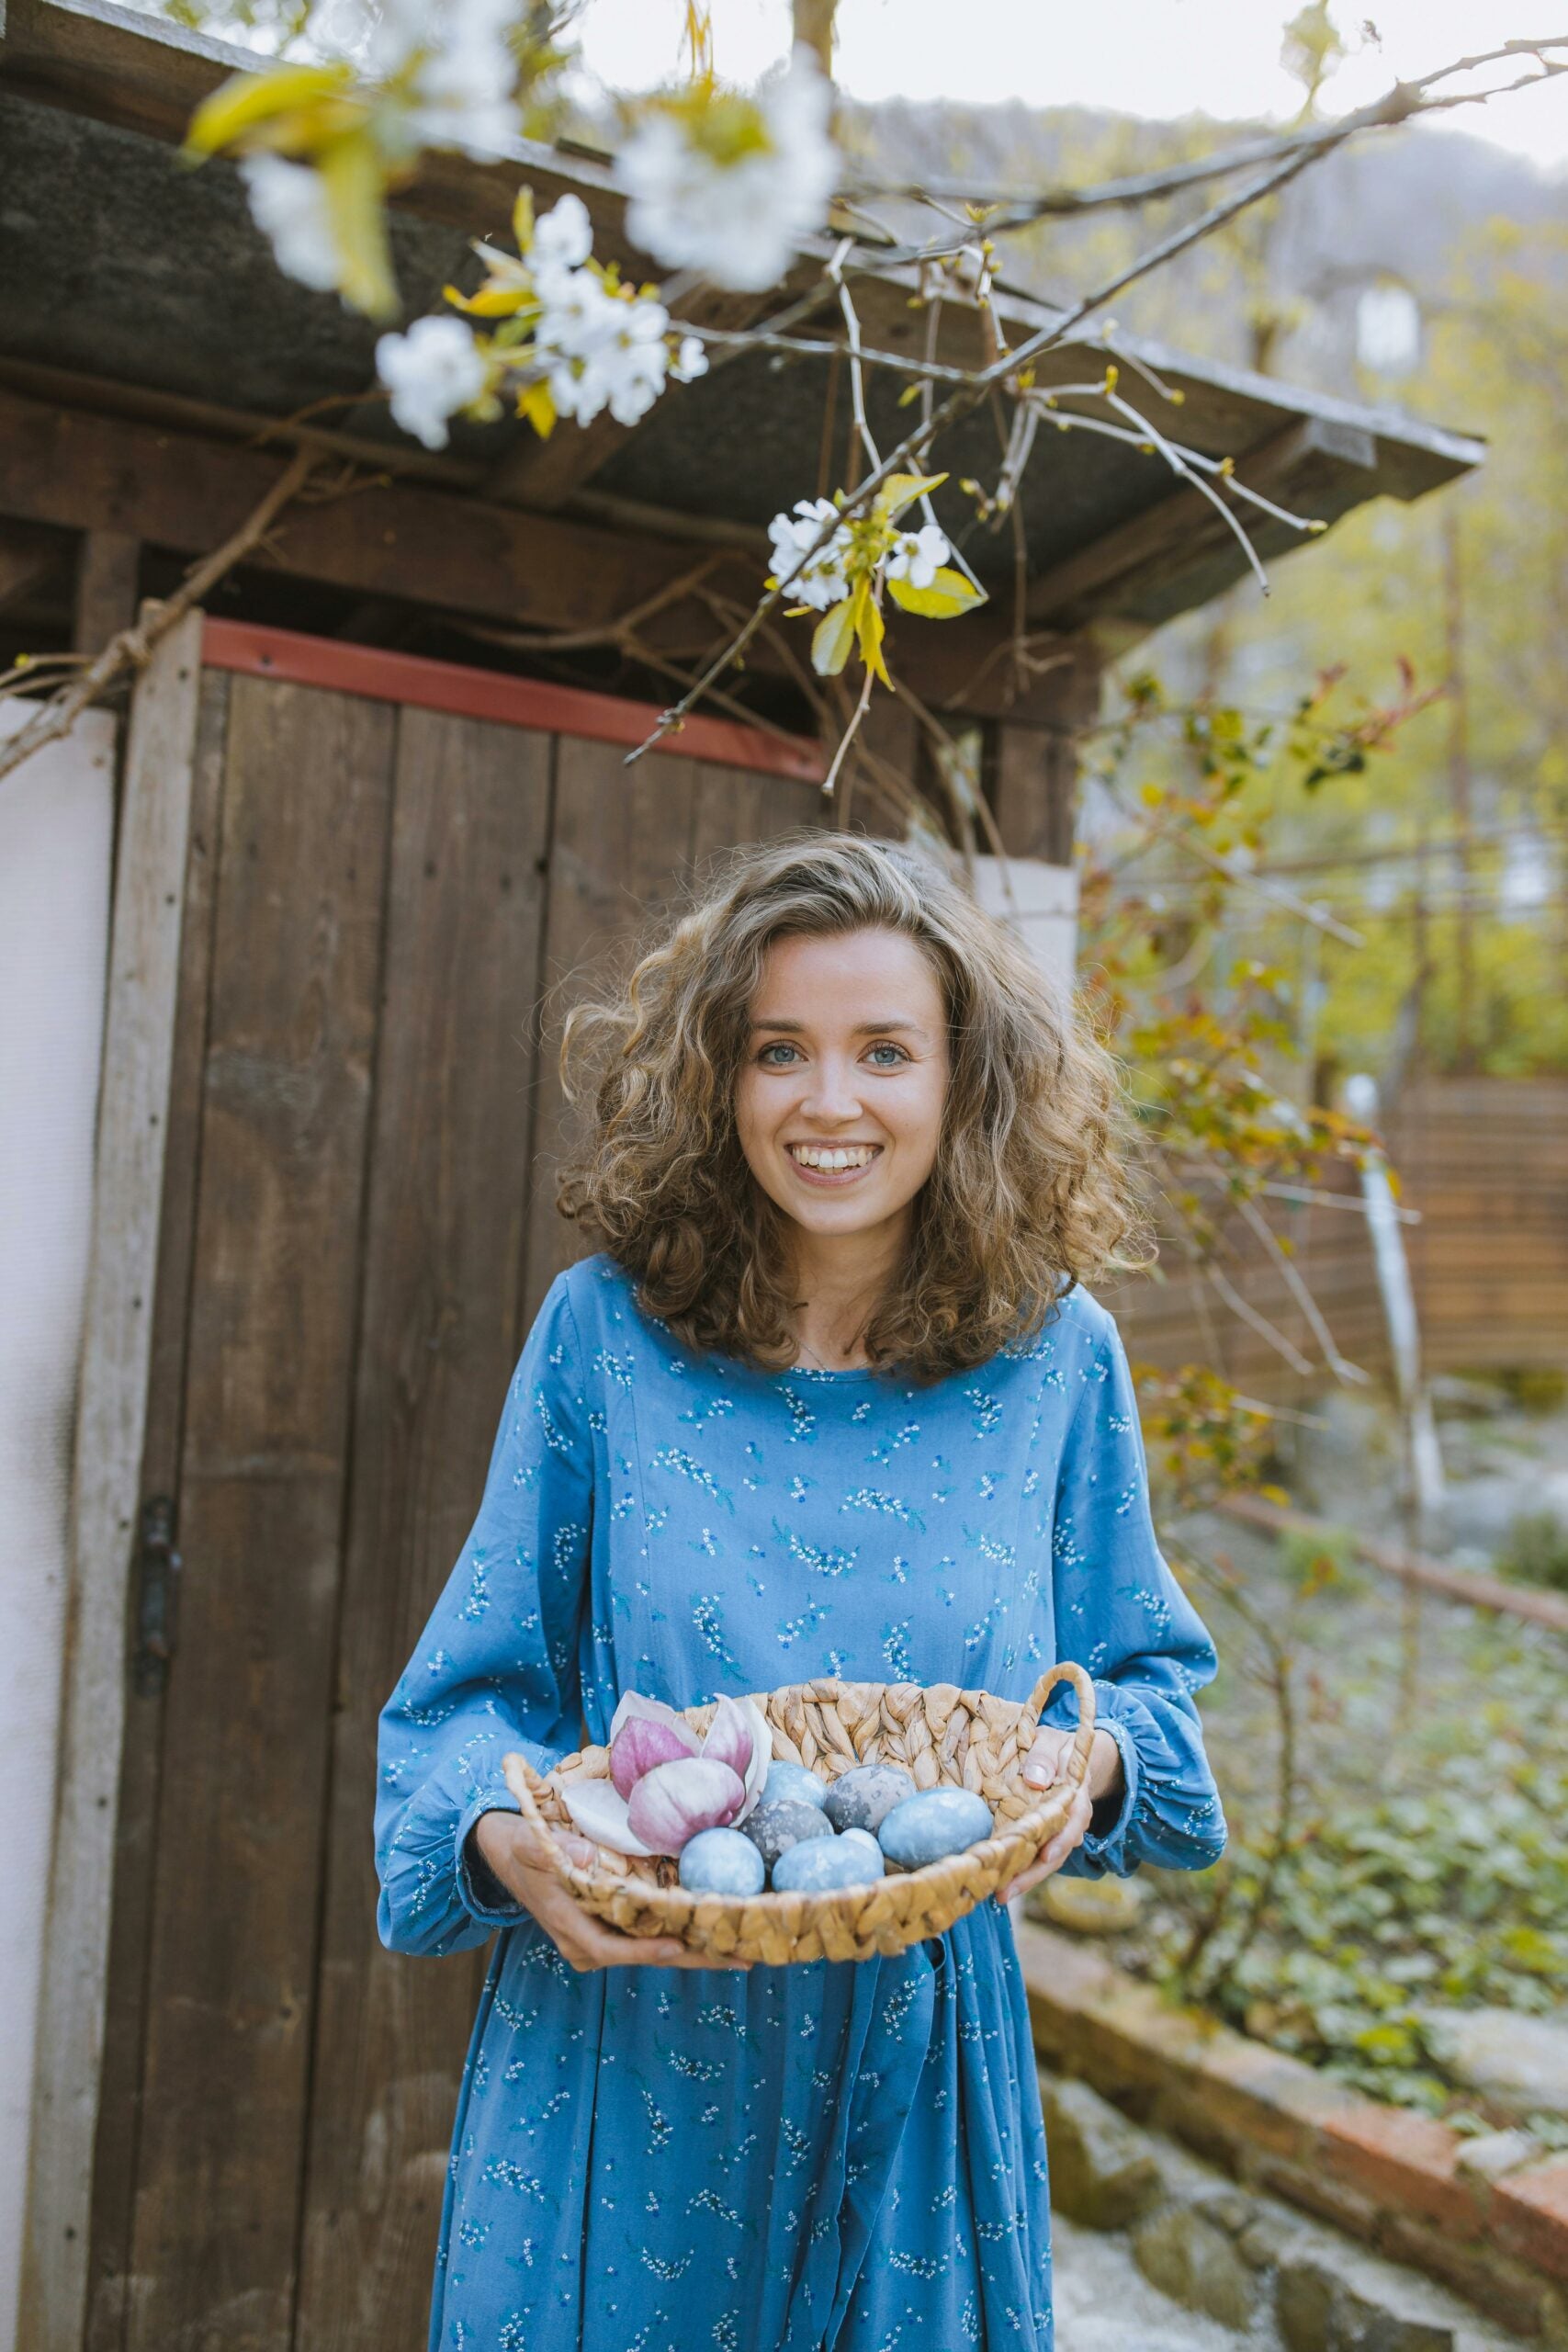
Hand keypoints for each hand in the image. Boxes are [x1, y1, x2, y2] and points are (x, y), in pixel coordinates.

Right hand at [472, 1809, 751, 1971]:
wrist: (510, 1853)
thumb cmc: (522, 1846)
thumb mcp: (529, 1844)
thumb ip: (552, 1851)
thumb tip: (585, 1858)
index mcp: (568, 1927)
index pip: (610, 1948)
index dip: (644, 1951)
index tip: (678, 1944)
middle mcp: (588, 1942)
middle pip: (647, 1956)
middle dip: (695, 1958)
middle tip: (744, 1957)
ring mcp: (602, 1937)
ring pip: (655, 1949)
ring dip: (698, 1948)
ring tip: (745, 1947)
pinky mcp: (613, 1927)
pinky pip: (652, 1935)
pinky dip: (684, 1932)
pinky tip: (717, 1929)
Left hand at [994, 1726, 1122, 1906]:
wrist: (1065, 1756)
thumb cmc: (1056, 1748)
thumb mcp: (1051, 1742)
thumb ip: (1043, 1756)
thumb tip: (1034, 1781)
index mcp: (1076, 1797)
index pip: (1073, 1822)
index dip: (1061, 1841)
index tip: (1046, 1856)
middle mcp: (1069, 1822)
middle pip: (1055, 1853)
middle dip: (1032, 1875)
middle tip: (1006, 1893)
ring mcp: (1055, 1833)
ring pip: (1042, 1861)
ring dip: (1022, 1879)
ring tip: (997, 1895)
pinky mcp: (1040, 1837)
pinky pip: (1031, 1855)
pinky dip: (1016, 1868)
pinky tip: (995, 1879)